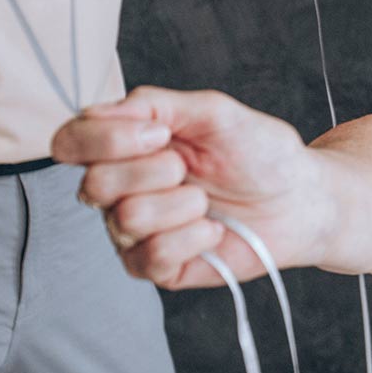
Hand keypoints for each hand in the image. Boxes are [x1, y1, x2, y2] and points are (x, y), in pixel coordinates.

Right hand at [53, 86, 326, 288]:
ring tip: (207, 201)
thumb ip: (156, 104)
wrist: (301, 198)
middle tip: (190, 168)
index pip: (70, 141)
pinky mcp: (155, 267)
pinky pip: (150, 256)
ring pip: (126, 219)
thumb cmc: (260, 153)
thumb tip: (100, 110)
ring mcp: (134, 232)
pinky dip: (192, 237)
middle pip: (93, 183)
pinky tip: (213, 230)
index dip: (103, 138)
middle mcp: (120, 189)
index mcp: (127, 145)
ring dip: (181, 205)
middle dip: (154, 170)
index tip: (160, 133)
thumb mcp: (215, 113)